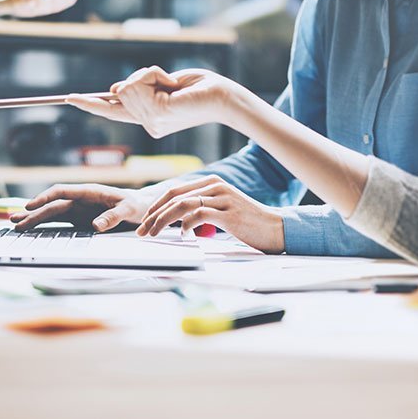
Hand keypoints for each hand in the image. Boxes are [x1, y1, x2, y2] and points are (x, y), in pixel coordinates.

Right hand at [9, 184, 156, 231]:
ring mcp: (78, 210)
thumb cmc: (136, 205)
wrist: (141, 208)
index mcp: (89, 192)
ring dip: (34, 218)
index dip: (45, 198)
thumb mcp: (128, 210)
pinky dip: (45, 225)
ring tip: (16, 224)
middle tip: (15, 221)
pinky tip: (32, 229)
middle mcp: (80, 199)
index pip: (62, 191)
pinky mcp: (78, 220)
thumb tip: (95, 225)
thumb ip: (113, 216)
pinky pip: (59, 222)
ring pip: (52, 213)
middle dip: (33, 212)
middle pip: (52, 204)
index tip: (31, 205)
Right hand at [67, 66, 239, 137]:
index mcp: (149, 118)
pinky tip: (171, 84)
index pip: (112, 111)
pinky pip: (137, 84)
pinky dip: (153, 74)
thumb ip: (140, 87)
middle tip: (169, 82)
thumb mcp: (164, 83)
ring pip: (126, 86)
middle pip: (120, 91)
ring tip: (172, 84)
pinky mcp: (156, 114)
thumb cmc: (199, 88)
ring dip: (149, 75)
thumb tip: (115, 89)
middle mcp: (147, 125)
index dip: (90, 103)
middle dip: (142, 76)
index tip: (69, 98)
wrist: (223, 96)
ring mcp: (151, 123)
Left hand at [138, 175, 284, 253]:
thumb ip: (200, 210)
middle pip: (174, 196)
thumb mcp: (221, 211)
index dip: (156, 205)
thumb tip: (178, 222)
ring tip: (153, 233)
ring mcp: (222, 198)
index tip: (145, 221)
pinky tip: (182, 235)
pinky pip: (198, 215)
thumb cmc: (247, 223)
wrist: (275, 229)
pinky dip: (185, 225)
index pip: (175, 190)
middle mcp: (215, 186)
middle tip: (142, 230)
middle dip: (153, 214)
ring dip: (162, 220)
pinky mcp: (228, 213)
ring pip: (182, 205)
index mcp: (212, 183)